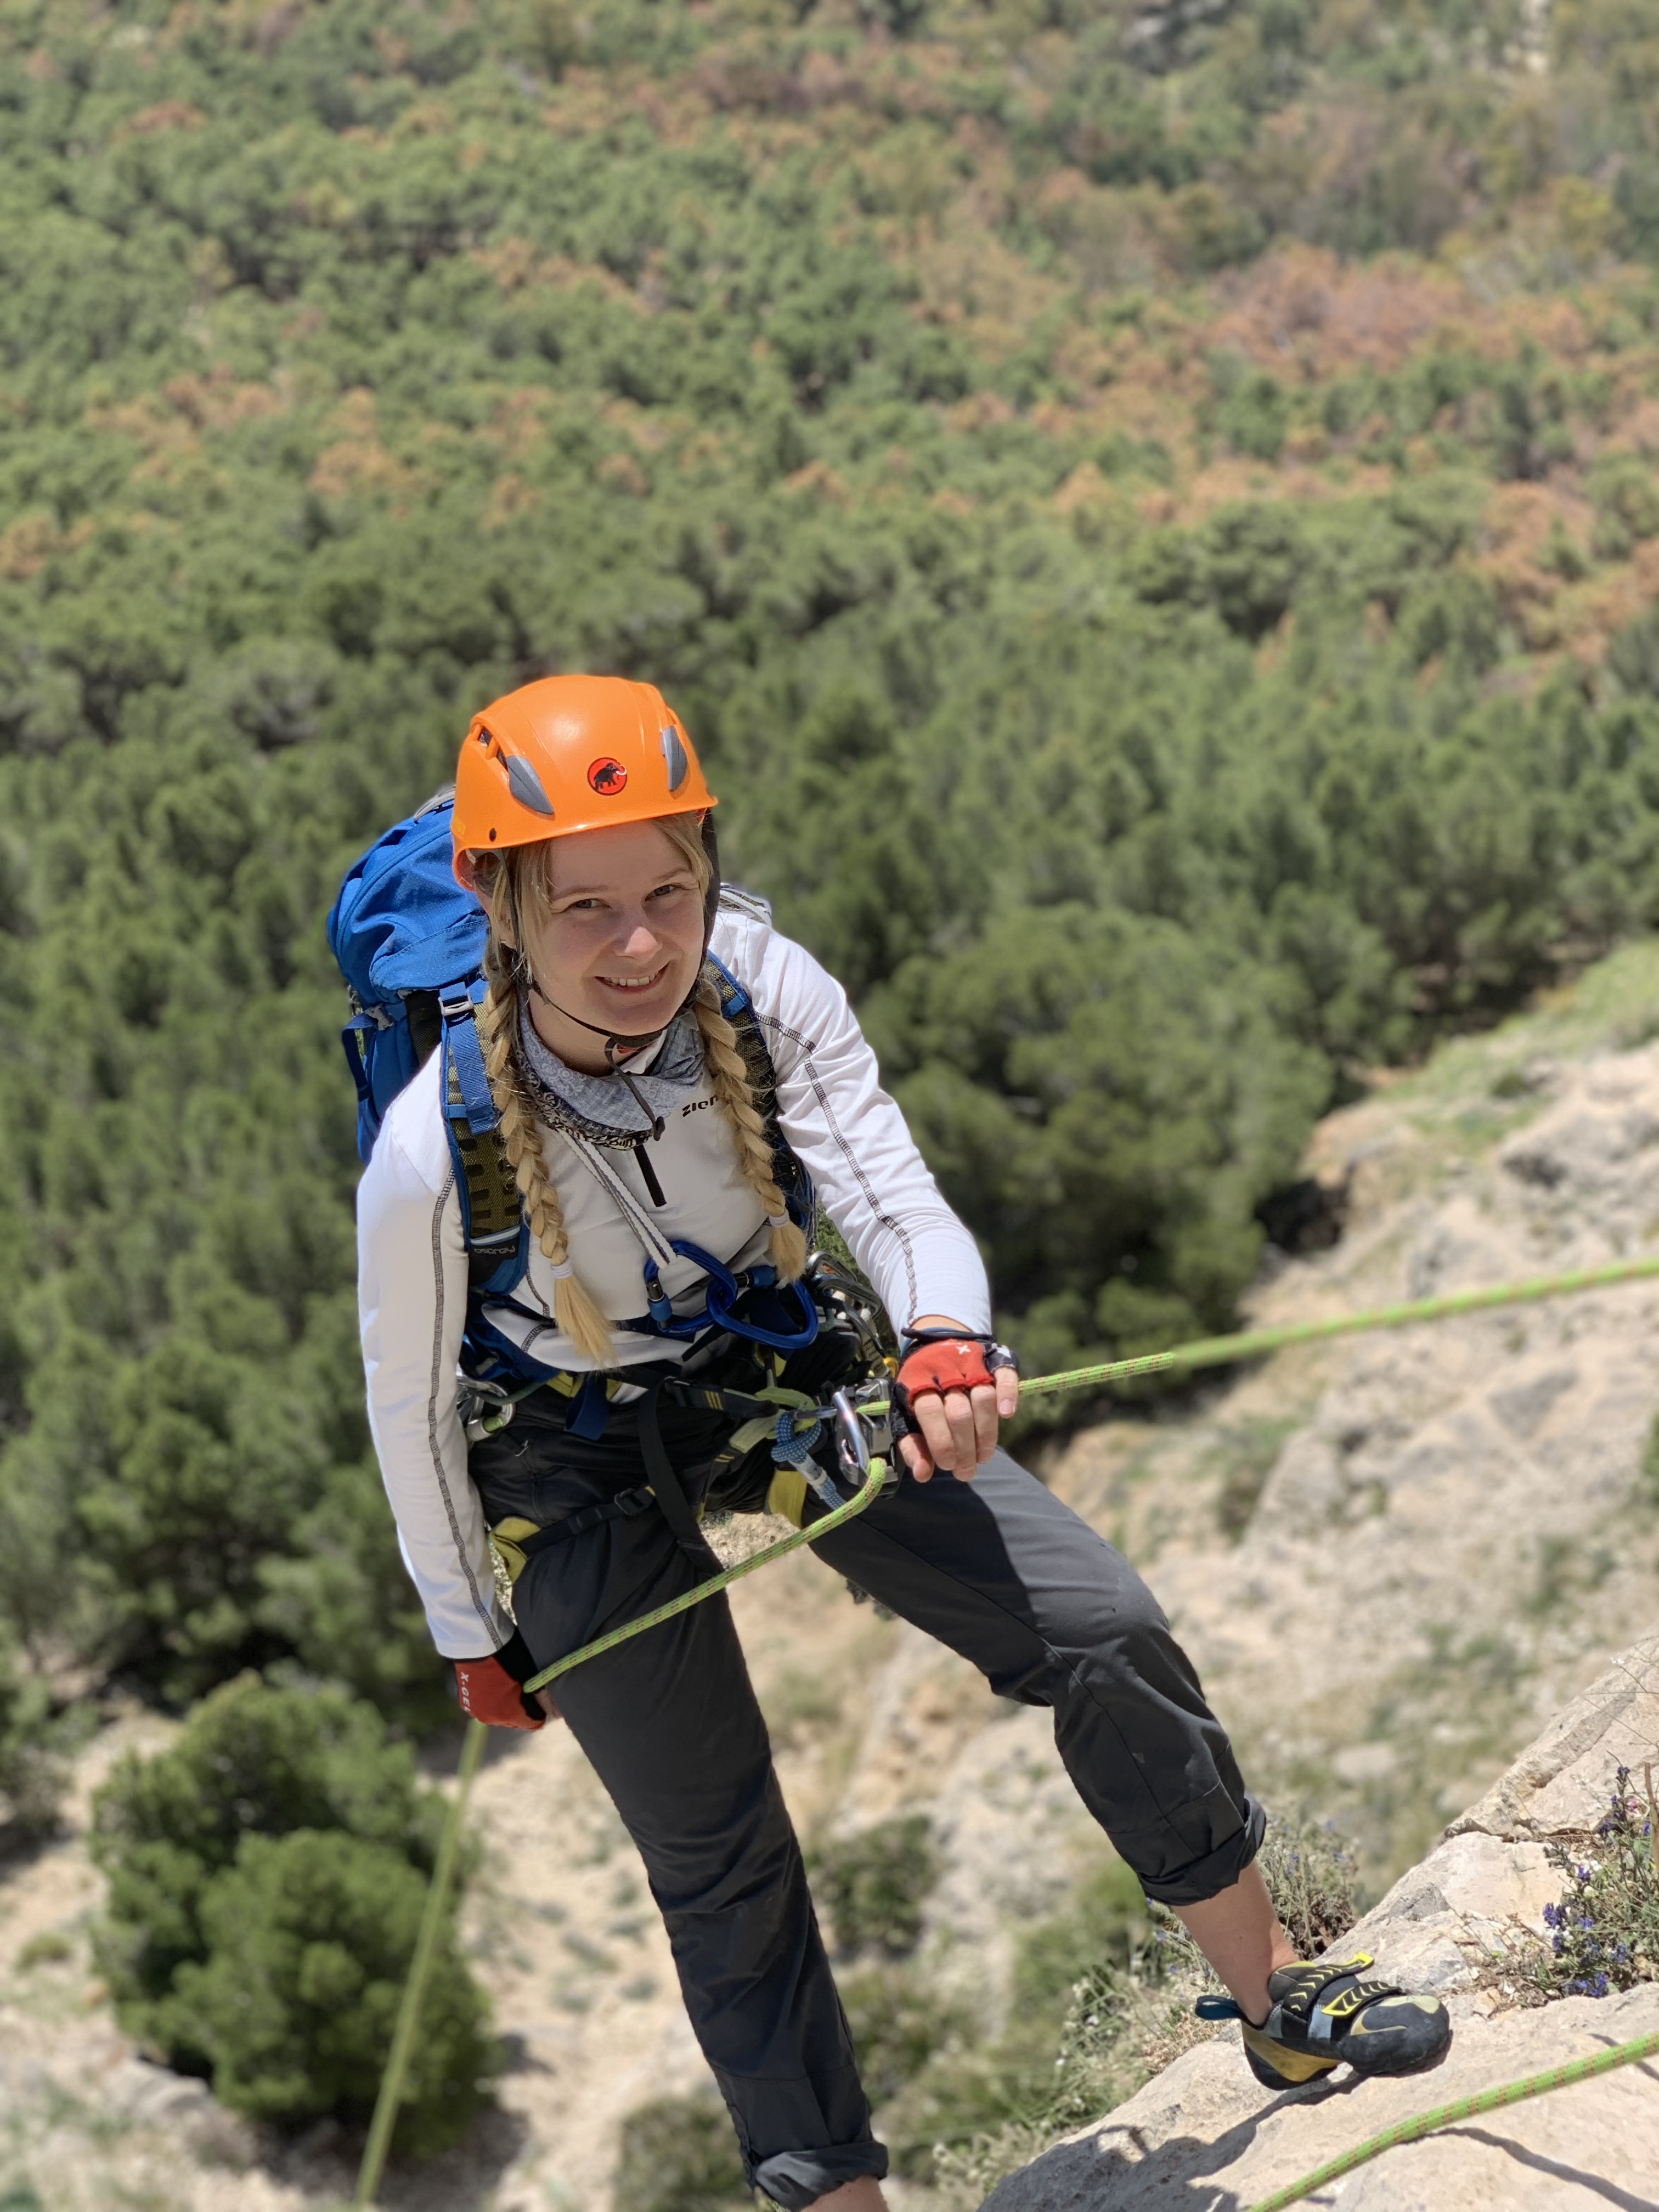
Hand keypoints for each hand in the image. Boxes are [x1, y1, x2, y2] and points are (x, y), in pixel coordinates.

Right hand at [452, 1636, 560, 1729]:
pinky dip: (489, 1696)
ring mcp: (473, 1710)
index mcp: (507, 1714)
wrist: (475, 1639)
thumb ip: (537, 1693)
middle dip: (521, 1709)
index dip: (540, 1711)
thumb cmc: (508, 1654)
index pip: (533, 1724)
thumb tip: (545, 1700)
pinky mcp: (462, 1700)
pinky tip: (492, 1681)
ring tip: (507, 1684)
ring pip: (497, 1713)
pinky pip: (483, 1703)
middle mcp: (489, 1718)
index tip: (542, 1699)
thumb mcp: (530, 1673)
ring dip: (504, 1703)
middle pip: (514, 1721)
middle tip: (526, 1690)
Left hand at [896, 1323, 1019, 1482]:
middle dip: (965, 1448)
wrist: (936, 1345)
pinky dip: (1008, 1394)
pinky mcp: (993, 1359)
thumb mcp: (906, 1415)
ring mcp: (970, 1362)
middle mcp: (945, 1369)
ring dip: (986, 1433)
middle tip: (967, 1471)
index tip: (947, 1465)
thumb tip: (923, 1475)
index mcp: (917, 1381)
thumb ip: (912, 1446)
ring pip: (984, 1397)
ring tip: (983, 1457)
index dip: (941, 1442)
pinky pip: (1005, 1374)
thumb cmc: (920, 1391)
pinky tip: (1007, 1415)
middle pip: (959, 1412)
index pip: (930, 1411)